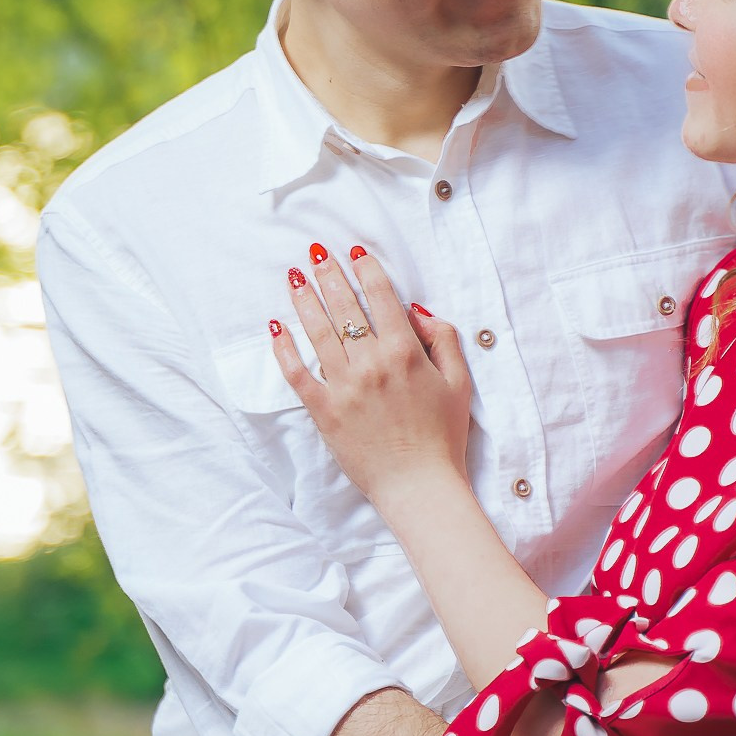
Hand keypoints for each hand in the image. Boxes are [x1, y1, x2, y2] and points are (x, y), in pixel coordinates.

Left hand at [271, 245, 472, 507]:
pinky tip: (275, 327)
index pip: (381, 298)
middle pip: (344, 307)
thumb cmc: (443, 436)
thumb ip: (442, 340)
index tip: (354, 250)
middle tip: (316, 253)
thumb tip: (417, 311)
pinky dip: (284, 349)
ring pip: (318, 333)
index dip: (366, 269)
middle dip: (329, 275)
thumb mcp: (459, 382)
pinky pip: (298, 373)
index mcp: (405, 353)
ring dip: (304, 300)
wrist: (419, 485)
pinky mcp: (324, 411)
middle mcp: (371, 364)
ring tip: (294, 276)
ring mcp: (344, 387)